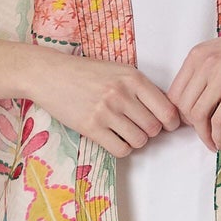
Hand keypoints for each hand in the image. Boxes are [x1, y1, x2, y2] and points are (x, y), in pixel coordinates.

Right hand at [31, 53, 181, 158]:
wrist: (49, 74)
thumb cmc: (84, 72)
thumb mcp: (117, 70)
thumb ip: (140, 87)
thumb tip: (165, 110)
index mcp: (132, 77)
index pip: (166, 109)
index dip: (171, 122)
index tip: (168, 126)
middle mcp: (121, 94)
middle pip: (154, 128)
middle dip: (151, 132)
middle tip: (140, 127)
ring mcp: (106, 111)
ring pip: (139, 140)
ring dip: (136, 141)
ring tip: (124, 131)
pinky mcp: (91, 127)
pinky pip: (121, 149)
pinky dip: (122, 148)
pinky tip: (114, 138)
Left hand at [168, 11, 220, 152]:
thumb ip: (208, 69)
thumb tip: (201, 98)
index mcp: (197, 55)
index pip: (175, 92)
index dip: (179, 112)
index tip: (190, 122)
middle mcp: (204, 65)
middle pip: (183, 106)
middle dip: (191, 126)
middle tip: (203, 134)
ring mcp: (220, 77)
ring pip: (198, 116)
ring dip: (204, 135)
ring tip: (213, 143)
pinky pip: (218, 121)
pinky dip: (217, 136)